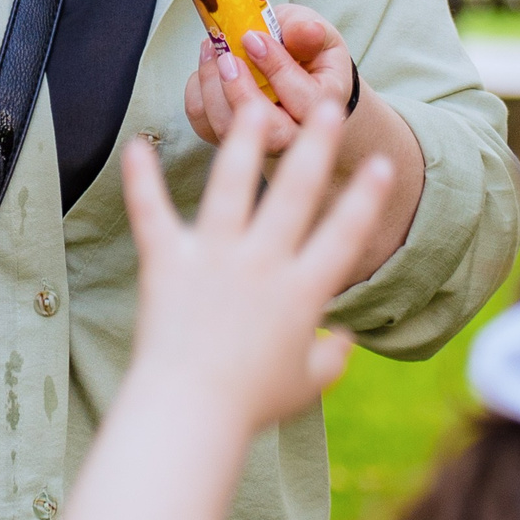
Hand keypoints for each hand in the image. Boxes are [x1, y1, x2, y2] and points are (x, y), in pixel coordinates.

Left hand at [122, 91, 394, 425]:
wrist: (189, 414)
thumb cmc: (249, 406)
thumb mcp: (306, 386)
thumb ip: (332, 360)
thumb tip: (346, 341)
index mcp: (301, 293)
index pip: (344, 236)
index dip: (366, 199)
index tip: (382, 164)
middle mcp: (262, 264)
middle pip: (296, 193)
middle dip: (316, 145)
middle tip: (329, 105)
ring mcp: (213, 258)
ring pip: (231, 186)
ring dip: (244, 143)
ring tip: (253, 106)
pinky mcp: (168, 264)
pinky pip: (152, 214)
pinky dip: (142, 180)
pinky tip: (138, 145)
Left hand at [182, 5, 352, 153]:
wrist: (298, 80)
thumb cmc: (310, 60)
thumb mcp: (319, 37)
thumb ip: (309, 32)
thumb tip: (308, 31)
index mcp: (323, 108)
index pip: (305, 99)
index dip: (276, 68)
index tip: (252, 39)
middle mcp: (294, 135)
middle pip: (270, 133)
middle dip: (240, 93)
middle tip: (226, 57)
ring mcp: (259, 141)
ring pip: (229, 129)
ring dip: (212, 87)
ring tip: (211, 50)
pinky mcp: (229, 137)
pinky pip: (204, 124)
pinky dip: (197, 94)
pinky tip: (205, 68)